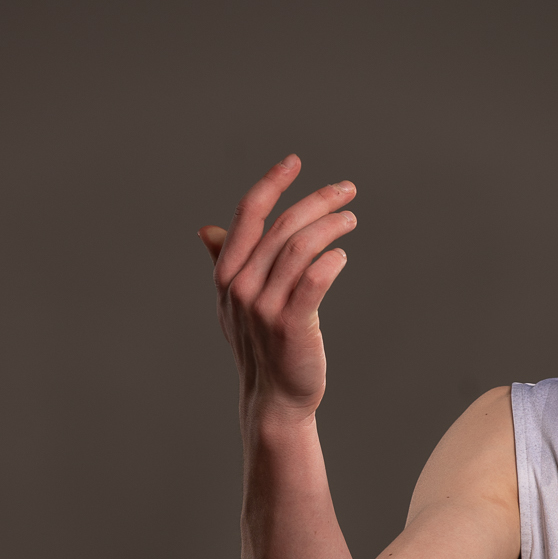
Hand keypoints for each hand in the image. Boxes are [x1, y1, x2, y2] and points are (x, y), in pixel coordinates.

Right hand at [198, 154, 356, 421]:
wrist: (273, 397)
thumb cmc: (260, 345)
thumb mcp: (234, 303)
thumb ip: (224, 263)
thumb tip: (207, 231)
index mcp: (227, 274)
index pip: (249, 214)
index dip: (271, 183)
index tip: (295, 162)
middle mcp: (241, 287)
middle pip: (282, 227)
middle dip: (317, 202)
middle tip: (347, 191)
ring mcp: (264, 307)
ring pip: (300, 248)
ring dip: (330, 227)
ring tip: (350, 220)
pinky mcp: (291, 326)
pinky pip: (314, 280)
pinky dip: (331, 261)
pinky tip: (342, 255)